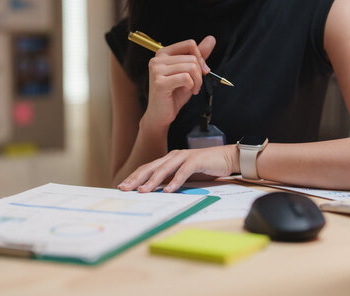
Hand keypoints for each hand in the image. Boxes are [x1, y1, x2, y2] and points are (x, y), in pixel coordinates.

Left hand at [118, 145, 239, 192]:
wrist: (227, 158)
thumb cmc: (205, 168)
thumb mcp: (184, 176)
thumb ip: (171, 181)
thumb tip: (156, 193)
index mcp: (168, 159)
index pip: (147, 168)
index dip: (134, 177)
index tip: (123, 186)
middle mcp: (173, 156)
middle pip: (151, 167)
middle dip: (137, 178)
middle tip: (125, 188)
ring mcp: (184, 157)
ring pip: (164, 169)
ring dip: (153, 181)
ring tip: (143, 190)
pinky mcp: (196, 160)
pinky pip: (183, 172)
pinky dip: (175, 181)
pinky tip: (168, 190)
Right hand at [142, 36, 215, 128]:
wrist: (161, 114)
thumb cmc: (174, 94)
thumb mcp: (189, 72)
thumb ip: (198, 56)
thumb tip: (211, 38)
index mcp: (163, 53)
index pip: (190, 44)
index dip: (200, 58)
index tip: (201, 71)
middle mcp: (157, 59)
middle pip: (192, 58)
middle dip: (200, 73)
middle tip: (196, 85)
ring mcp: (156, 70)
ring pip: (191, 67)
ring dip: (197, 81)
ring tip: (193, 89)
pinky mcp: (160, 83)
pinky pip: (186, 78)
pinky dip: (191, 86)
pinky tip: (187, 91)